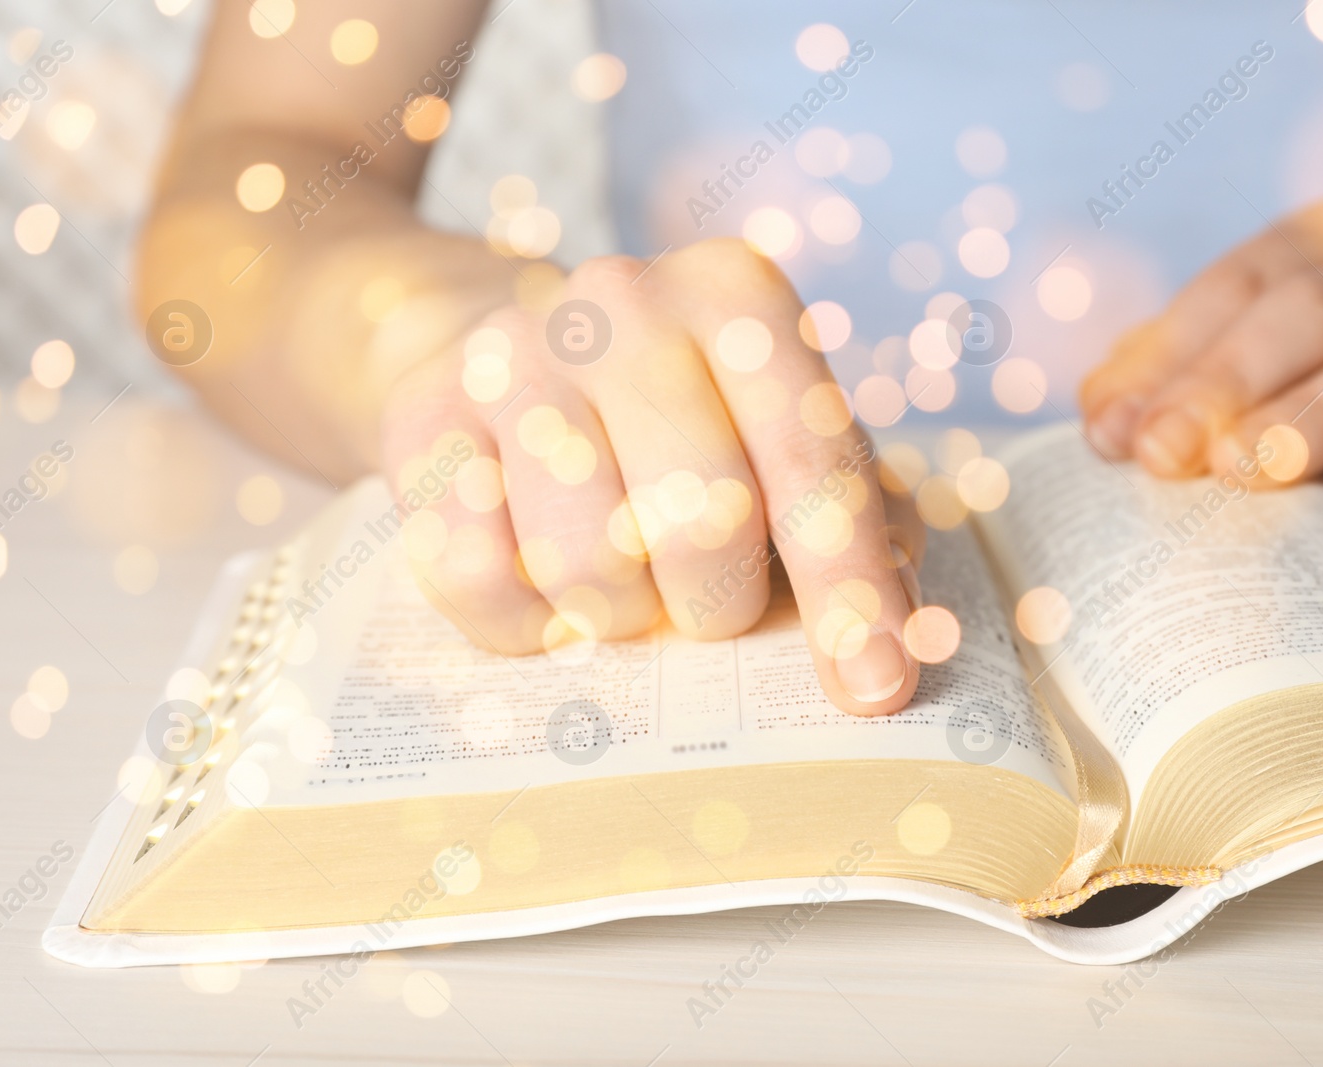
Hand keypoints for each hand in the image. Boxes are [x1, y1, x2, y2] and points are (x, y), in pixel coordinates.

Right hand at [380, 239, 924, 714]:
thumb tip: (901, 631)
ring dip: (618, 617)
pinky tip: (540, 586)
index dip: (848, 587)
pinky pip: (477, 582)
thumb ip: (855, 518)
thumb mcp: (778, 439)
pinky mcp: (421, 419)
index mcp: (738, 297)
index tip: (876, 687)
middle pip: (701, 522)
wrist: (497, 349)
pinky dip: (523, 624)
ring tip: (620, 584)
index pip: (810, 462)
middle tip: (702, 607)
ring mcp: (511, 355)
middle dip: (716, 606)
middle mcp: (623, 304)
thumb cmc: (676, 420)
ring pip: (587, 568)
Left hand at [1080, 197, 1322, 502]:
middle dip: (1221, 383)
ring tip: (1244, 469)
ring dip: (1310, 418)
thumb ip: (1181, 369)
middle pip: (1302, 313)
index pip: (1233, 289)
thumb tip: (1101, 413)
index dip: (1165, 356)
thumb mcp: (1268, 351)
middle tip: (1160, 453)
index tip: (1108, 430)